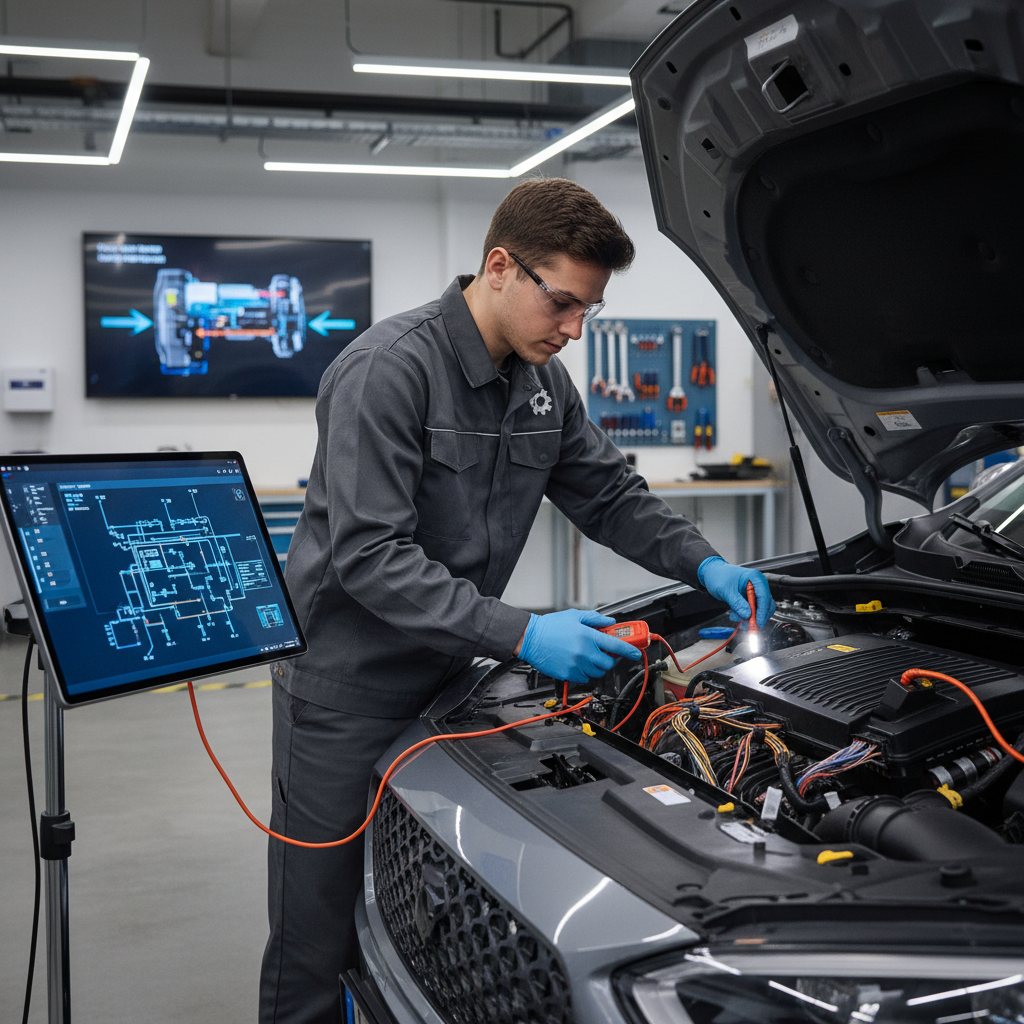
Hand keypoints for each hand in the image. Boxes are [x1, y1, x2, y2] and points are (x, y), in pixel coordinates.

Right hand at [518, 609, 641, 683]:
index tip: (636, 653)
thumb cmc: (550, 626)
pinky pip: (584, 678)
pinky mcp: (568, 674)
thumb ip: (595, 619)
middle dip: (610, 659)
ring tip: (588, 657)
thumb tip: (610, 623)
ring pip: (597, 672)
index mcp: (588, 637)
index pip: (616, 646)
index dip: (629, 650)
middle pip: (608, 664)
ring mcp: (576, 665)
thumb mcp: (574, 616)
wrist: (530, 638)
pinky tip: (577, 662)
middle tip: (605, 653)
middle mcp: (584, 653)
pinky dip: (584, 672)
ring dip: (597, 666)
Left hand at [697, 556, 774, 626]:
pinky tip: (734, 614)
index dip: (762, 611)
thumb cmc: (718, 576)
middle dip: (757, 617)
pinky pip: (752, 610)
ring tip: (734, 617)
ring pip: (759, 610)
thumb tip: (747, 615)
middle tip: (747, 625)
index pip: (764, 597)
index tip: (757, 623)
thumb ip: (737, 603)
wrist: (712, 573)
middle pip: (766, 605)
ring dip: (749, 617)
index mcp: (755, 578)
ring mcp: (755, 592)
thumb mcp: (725, 590)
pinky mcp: (751, 598)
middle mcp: (758, 585)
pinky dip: (745, 615)